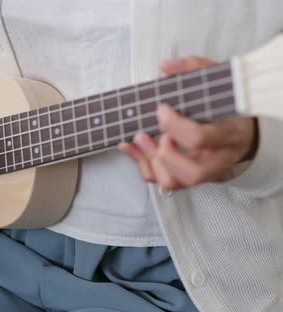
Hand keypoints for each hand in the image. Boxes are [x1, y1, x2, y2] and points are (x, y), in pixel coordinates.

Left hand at [118, 56, 257, 190]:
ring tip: (139, 137)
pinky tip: (129, 146)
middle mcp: (218, 159)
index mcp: (230, 133)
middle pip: (191, 173)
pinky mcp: (186, 176)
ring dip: (149, 160)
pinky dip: (140, 164)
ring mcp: (203, 172)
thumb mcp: (219, 82)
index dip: (174, 125)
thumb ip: (194, 69)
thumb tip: (166, 66)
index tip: (161, 108)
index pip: (200, 138)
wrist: (245, 130)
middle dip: (164, 154)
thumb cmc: (230, 106)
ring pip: (173, 182)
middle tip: (153, 133)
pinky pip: (160, 180)